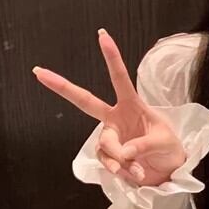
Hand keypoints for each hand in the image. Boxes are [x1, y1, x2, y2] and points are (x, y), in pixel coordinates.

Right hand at [33, 29, 186, 186]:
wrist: (169, 171)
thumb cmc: (169, 149)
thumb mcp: (164, 143)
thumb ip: (142, 145)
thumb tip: (121, 153)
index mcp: (132, 105)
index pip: (120, 78)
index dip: (111, 58)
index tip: (102, 35)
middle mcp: (116, 117)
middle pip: (85, 100)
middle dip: (62, 86)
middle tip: (39, 72)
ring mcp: (110, 136)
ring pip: (104, 144)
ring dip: (120, 159)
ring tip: (138, 168)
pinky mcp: (108, 155)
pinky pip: (106, 162)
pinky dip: (120, 170)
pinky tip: (134, 174)